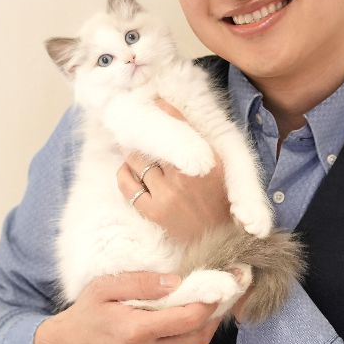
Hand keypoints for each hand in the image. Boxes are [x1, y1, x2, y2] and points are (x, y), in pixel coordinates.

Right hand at [34, 272, 220, 343]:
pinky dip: (186, 332)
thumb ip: (140, 282)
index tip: (223, 283)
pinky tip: (184, 313)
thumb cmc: (87, 313)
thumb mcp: (105, 287)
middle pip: (198, 336)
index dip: (211, 301)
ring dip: (203, 323)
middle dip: (216, 312)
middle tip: (226, 290)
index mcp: (136, 332)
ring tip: (207, 297)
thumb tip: (176, 280)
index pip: (188, 318)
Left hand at [117, 99, 231, 243]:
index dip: (165, 110)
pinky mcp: (153, 212)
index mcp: (205, 161)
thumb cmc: (219, 202)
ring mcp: (167, 194)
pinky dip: (124, 174)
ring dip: (131, 152)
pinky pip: (128, 185)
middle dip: (143, 133)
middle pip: (153, 142)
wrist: (219, 242)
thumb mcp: (219, 168)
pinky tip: (127, 170)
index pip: (180, 127)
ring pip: (137, 161)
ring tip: (129, 147)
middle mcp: (185, 175)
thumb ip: (200, 147)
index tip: (155, 101)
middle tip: (134, 125)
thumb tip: (178, 125)